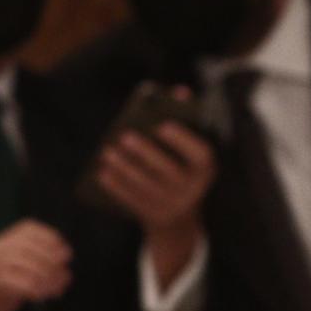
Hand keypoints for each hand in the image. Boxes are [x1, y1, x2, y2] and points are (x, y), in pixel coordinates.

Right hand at [0, 220, 70, 310]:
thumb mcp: (17, 281)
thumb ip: (37, 273)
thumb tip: (65, 273)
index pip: (26, 228)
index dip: (50, 237)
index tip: (66, 254)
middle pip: (25, 243)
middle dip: (50, 258)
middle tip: (65, 276)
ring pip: (19, 260)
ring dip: (44, 275)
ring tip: (57, 289)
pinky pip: (9, 279)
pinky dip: (31, 286)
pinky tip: (41, 296)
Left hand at [98, 113, 214, 288]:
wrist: (179, 220)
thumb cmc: (182, 169)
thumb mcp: (190, 151)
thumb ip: (186, 121)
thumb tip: (180, 91)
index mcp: (206, 168)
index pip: (200, 154)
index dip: (182, 140)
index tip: (162, 125)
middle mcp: (194, 189)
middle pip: (168, 171)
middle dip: (146, 153)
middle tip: (125, 136)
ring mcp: (173, 206)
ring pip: (147, 185)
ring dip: (126, 168)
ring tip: (108, 152)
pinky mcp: (154, 217)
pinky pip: (133, 201)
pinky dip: (117, 187)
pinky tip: (103, 173)